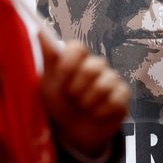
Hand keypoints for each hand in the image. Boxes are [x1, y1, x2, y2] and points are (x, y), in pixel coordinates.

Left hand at [39, 31, 129, 158]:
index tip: (61, 75)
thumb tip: (40, 31)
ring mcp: (112, 80)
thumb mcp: (48, 82)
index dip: (69, 62)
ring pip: (103, 85)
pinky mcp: (122, 96)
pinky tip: (95, 114)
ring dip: (87, 102)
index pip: (77, 48)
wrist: (72, 132)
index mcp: (77, 59)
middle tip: (71, 97)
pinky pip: (115, 100)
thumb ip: (48, 57)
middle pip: (92, 67)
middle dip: (77, 88)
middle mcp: (96, 65)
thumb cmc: (59, 103)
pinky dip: (100, 111)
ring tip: (82, 107)